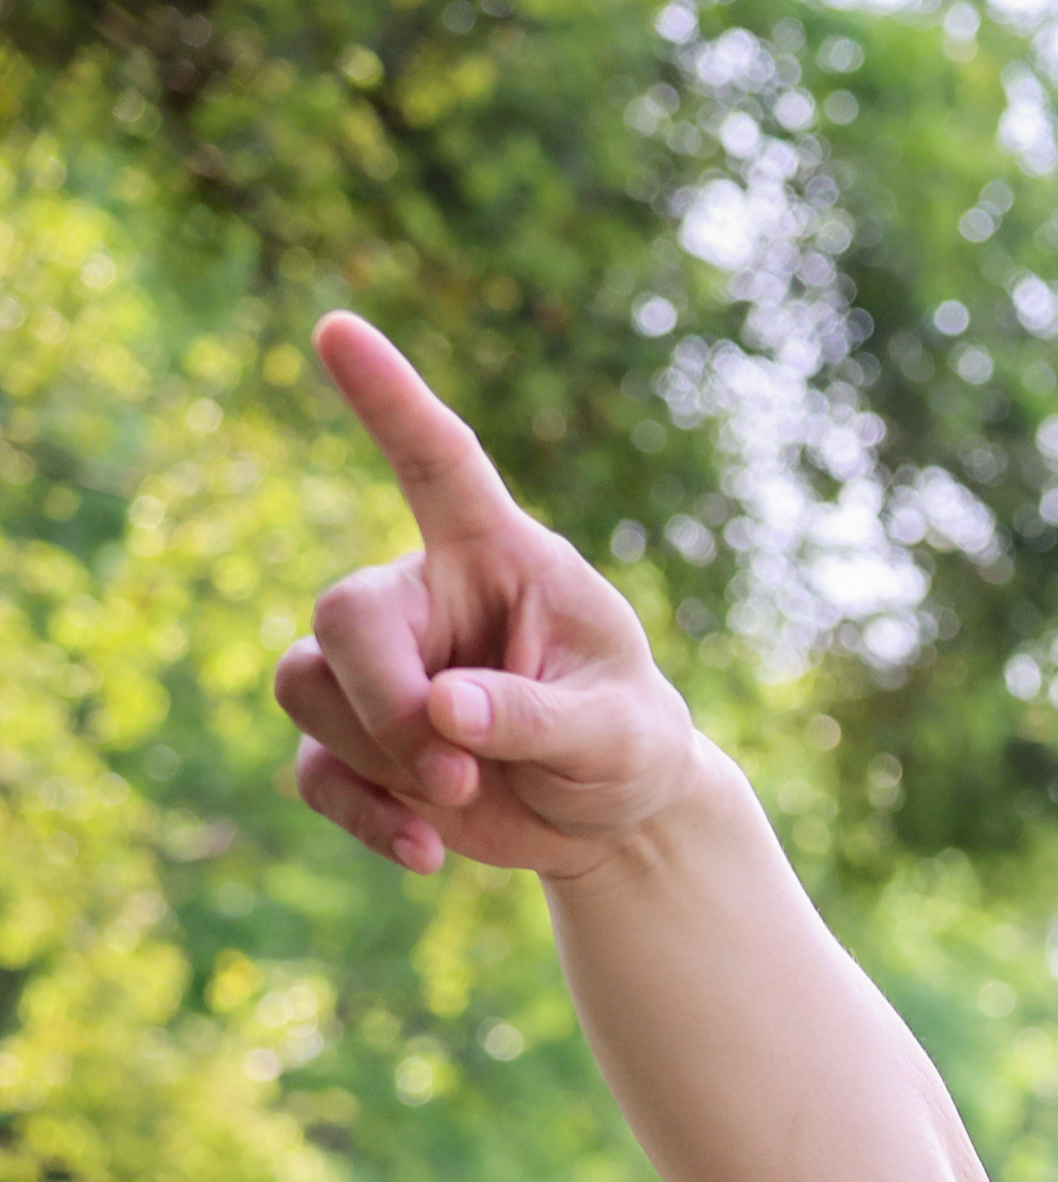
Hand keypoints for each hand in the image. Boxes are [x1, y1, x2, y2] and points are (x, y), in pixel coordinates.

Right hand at [276, 313, 705, 881]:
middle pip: (340, 616)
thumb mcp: (621, 739)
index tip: (337, 326)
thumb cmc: (630, 748)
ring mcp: (380, 668)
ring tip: (462, 798)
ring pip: (304, 686)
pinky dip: (361, 814)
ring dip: (376, 759)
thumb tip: (444, 712)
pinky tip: (426, 855)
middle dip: (384, 703)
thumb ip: (543, 719)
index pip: (438, 464)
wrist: (612, 818)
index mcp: (499, 560)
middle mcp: (424, 598)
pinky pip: (313, 768)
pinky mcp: (356, 742)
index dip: (389, 398)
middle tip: (456, 772)